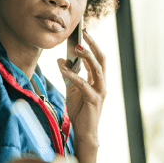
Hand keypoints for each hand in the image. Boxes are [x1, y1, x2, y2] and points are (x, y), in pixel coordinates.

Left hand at [57, 29, 105, 162]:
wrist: (84, 131)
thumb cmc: (80, 110)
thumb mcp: (72, 88)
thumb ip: (68, 74)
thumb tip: (62, 58)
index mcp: (98, 79)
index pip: (98, 57)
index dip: (92, 43)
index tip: (84, 31)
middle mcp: (102, 83)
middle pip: (101, 59)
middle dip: (93, 44)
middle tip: (83, 32)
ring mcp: (100, 91)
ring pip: (97, 68)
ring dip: (87, 56)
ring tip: (77, 46)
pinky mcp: (94, 100)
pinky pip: (84, 84)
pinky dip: (73, 75)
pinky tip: (63, 69)